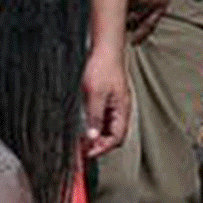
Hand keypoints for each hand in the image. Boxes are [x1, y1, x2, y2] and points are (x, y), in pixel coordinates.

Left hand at [80, 44, 129, 158]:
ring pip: (107, 128)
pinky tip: (83, 126)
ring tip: (80, 142)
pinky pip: (102, 119)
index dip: (102, 149)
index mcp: (122, 110)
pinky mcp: (108, 100)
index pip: (116, 139)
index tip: (87, 154)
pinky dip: (94, 126)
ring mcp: (115, 105)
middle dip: (98, 146)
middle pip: (113, 136)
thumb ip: (94, 117)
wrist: (105, 48)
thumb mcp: (95, 94)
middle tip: (81, 151)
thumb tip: (93, 137)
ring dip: (95, 137)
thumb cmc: (102, 68)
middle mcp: (121, 110)